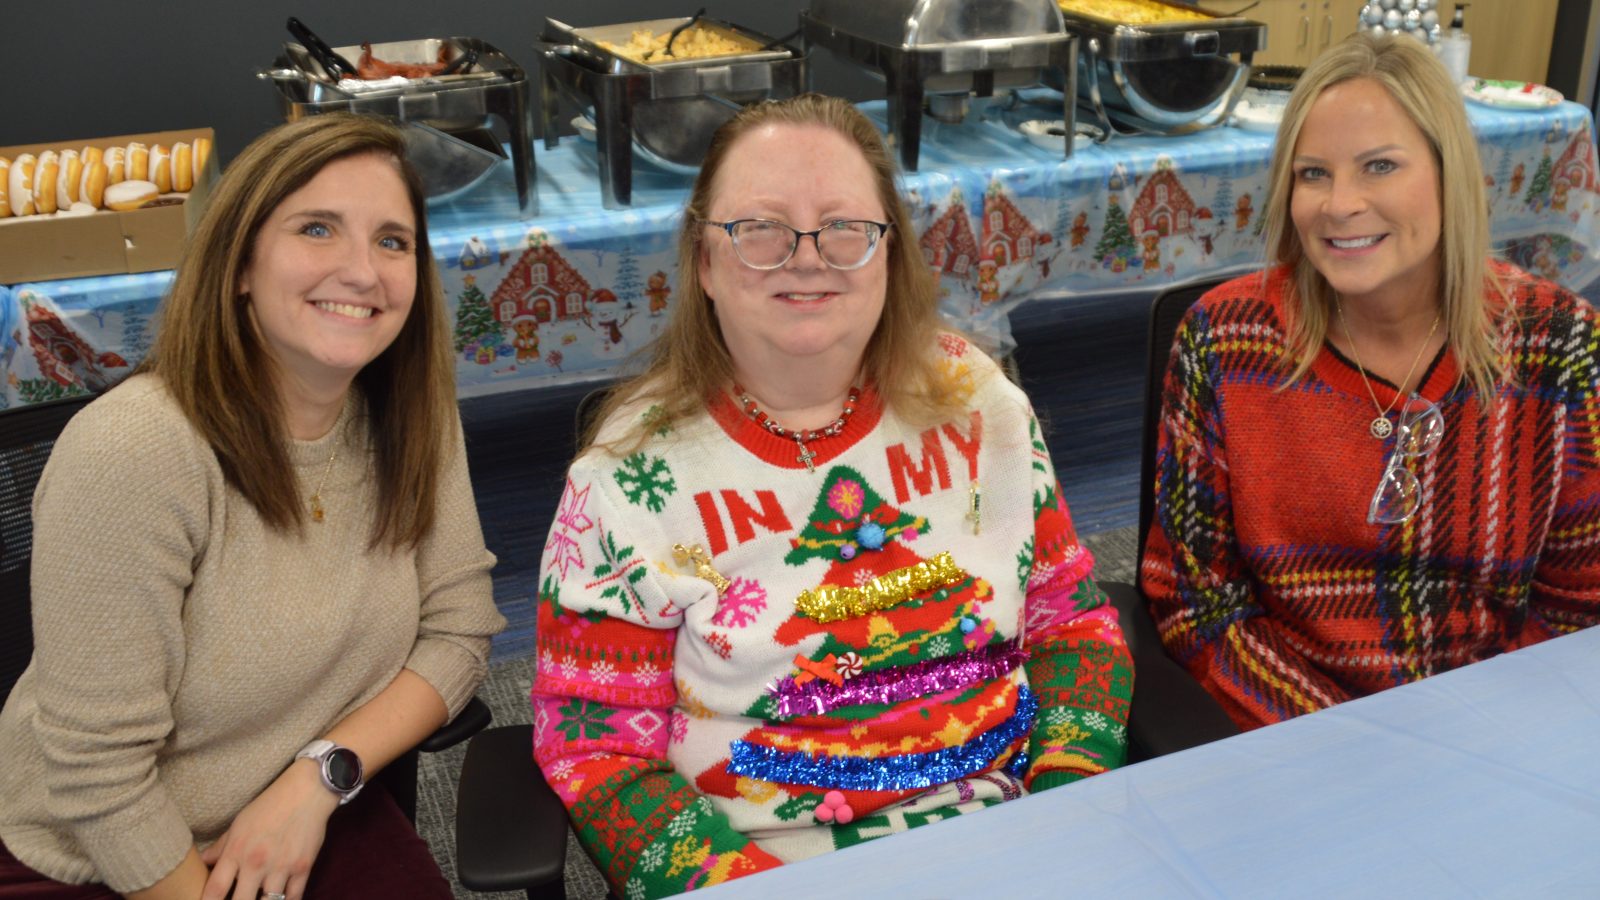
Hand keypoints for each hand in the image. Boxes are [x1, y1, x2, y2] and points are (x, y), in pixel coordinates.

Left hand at [199, 759, 339, 899]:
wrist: (307, 792)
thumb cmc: (269, 805)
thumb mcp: (239, 823)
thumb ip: (221, 847)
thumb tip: (202, 862)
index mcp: (236, 851)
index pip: (215, 889)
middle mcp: (257, 862)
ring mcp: (281, 867)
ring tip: (259, 899)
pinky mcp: (303, 868)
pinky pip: (294, 897)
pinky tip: (281, 899)